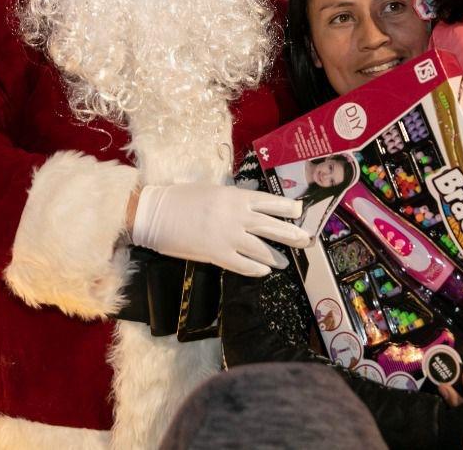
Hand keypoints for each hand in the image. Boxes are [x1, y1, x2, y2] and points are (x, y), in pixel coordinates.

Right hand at [129, 183, 308, 276]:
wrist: (157, 214)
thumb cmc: (181, 198)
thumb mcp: (212, 190)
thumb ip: (233, 197)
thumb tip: (252, 202)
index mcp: (236, 197)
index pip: (270, 202)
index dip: (287, 209)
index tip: (299, 212)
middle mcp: (237, 216)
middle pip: (273, 227)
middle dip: (292, 235)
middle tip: (305, 241)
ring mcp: (228, 237)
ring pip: (261, 250)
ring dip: (276, 257)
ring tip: (284, 261)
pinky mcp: (217, 255)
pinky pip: (243, 265)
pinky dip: (256, 269)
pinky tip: (263, 271)